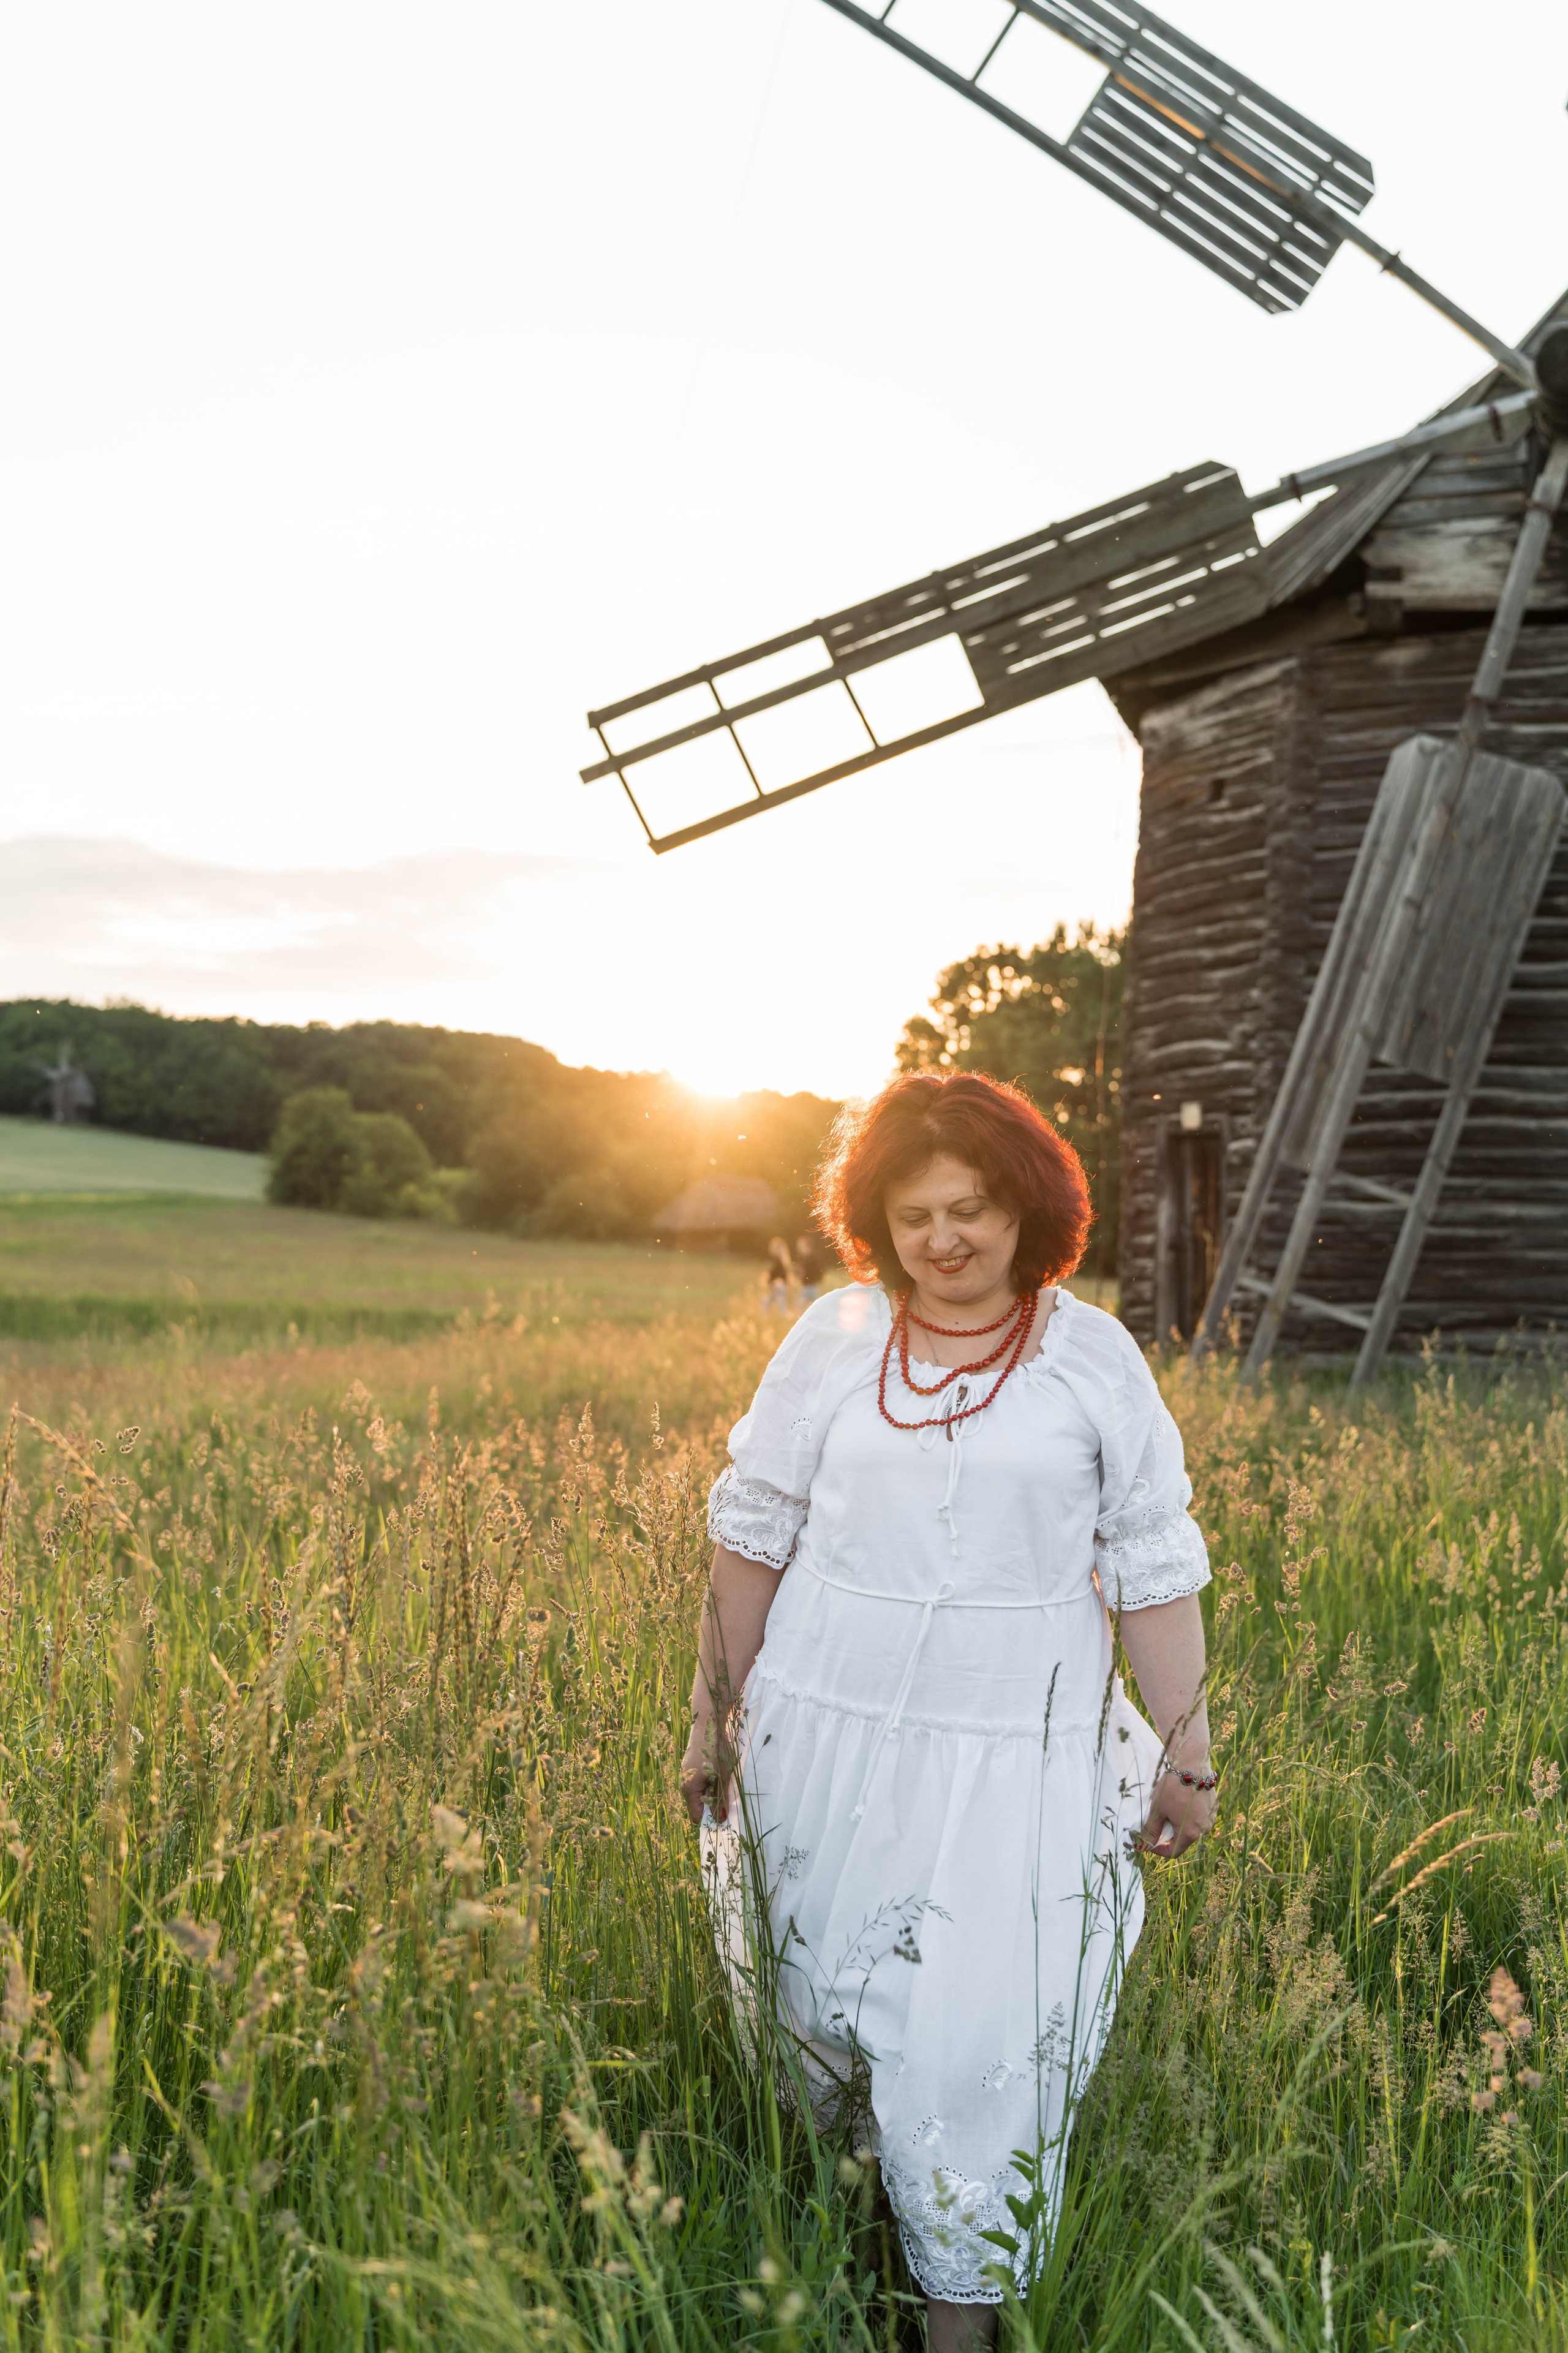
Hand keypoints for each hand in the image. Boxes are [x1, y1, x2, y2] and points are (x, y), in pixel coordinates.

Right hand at [679, 1709, 735, 1825]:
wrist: (708, 1724)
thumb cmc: (715, 1752)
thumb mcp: (722, 1778)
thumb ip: (720, 1799)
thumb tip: (720, 1819)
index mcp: (688, 1789)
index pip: (696, 1815)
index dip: (710, 1818)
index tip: (724, 1815)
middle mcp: (684, 1782)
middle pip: (699, 1803)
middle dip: (714, 1803)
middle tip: (728, 1796)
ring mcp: (687, 1772)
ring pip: (702, 1790)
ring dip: (714, 1790)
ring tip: (726, 1780)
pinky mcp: (692, 1763)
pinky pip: (701, 1779)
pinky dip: (711, 1779)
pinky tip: (720, 1770)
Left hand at [1138, 1767, 1216, 1858]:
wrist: (1191, 1763)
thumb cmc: (1172, 1787)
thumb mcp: (1157, 1810)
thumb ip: (1151, 1831)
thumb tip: (1143, 1846)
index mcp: (1190, 1833)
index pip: (1173, 1852)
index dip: (1158, 1849)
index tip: (1148, 1840)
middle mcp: (1204, 1828)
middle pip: (1183, 1839)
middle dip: (1168, 1834)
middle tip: (1156, 1819)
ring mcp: (1210, 1817)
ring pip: (1191, 1826)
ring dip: (1178, 1822)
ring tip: (1168, 1806)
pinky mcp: (1213, 1806)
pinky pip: (1198, 1816)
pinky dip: (1188, 1813)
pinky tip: (1181, 1799)